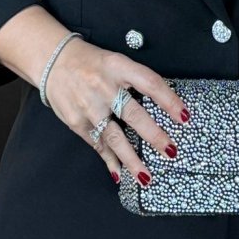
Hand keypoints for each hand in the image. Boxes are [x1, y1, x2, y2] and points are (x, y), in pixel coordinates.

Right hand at [45, 38, 189, 185]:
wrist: (53, 61)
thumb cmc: (91, 62)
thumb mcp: (116, 61)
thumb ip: (136, 80)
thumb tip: (165, 104)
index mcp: (118, 66)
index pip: (150, 83)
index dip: (169, 101)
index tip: (185, 118)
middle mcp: (103, 86)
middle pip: (133, 114)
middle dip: (154, 135)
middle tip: (171, 151)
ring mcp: (89, 106)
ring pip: (114, 136)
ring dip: (131, 159)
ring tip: (146, 176)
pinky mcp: (76, 121)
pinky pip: (97, 144)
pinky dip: (109, 160)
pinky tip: (119, 173)